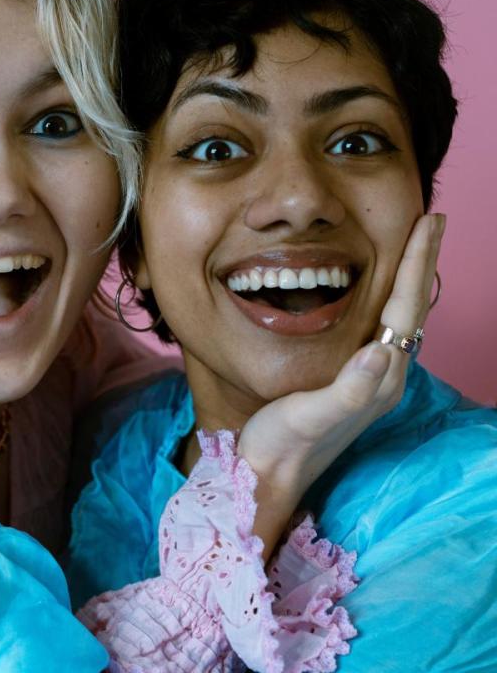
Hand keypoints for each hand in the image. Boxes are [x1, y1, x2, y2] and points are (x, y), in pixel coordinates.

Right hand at [238, 213, 443, 553]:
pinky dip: (386, 297)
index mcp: (379, 377)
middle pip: (412, 308)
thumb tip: (380, 351)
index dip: (416, 263)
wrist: (268, 475)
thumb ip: (348, 389)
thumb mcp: (311, 416)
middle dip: (421, 262)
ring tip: (410, 246)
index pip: (406, 307)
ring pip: (400, 317)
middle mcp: (383, 376)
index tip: (427, 222)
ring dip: (408, 278)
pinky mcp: (352, 380)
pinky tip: (376, 290)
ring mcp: (370, 378)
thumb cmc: (283, 443)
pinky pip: (380, 326)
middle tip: (429, 221)